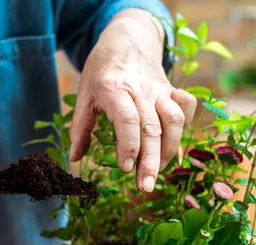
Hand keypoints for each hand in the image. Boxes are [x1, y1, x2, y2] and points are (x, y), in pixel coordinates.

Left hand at [69, 9, 196, 193]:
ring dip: (169, 149)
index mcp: (114, 88)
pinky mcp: (172, 89)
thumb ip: (79, 128)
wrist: (125, 40)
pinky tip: (172, 144)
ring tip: (156, 172)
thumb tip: (75, 158)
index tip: (125, 169)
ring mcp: (160, 89)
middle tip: (145, 187)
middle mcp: (141, 89)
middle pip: (152, 128)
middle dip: (150, 161)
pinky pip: (186, 107)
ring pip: (174, 120)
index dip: (129, 146)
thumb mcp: (84, 95)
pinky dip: (184, 127)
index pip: (128, 120)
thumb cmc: (101, 71)